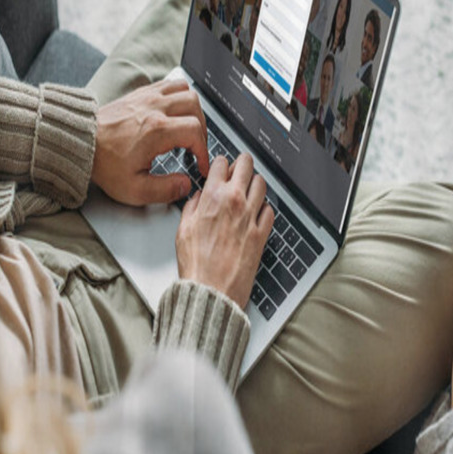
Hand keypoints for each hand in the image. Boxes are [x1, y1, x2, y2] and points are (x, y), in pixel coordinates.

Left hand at [91, 79, 209, 205]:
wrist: (79, 142)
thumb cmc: (104, 163)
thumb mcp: (134, 189)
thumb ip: (165, 190)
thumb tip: (185, 185)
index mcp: (156, 131)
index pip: (195, 132)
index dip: (204, 151)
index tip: (199, 165)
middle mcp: (154, 108)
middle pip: (195, 107)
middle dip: (201, 129)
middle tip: (195, 146)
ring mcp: (147, 97)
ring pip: (185, 90)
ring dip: (193, 109)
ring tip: (189, 127)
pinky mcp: (140, 93)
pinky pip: (170, 84)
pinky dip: (179, 96)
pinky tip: (175, 112)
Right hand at [176, 153, 274, 307]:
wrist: (212, 290)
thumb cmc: (196, 266)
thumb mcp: (182, 230)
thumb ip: (191, 207)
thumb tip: (198, 198)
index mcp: (212, 198)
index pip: (221, 163)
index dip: (220, 164)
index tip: (220, 169)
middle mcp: (235, 202)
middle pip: (246, 164)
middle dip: (241, 164)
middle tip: (238, 170)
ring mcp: (251, 217)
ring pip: (261, 183)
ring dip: (254, 184)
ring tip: (247, 191)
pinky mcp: (262, 233)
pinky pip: (270, 210)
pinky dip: (263, 208)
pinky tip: (255, 214)